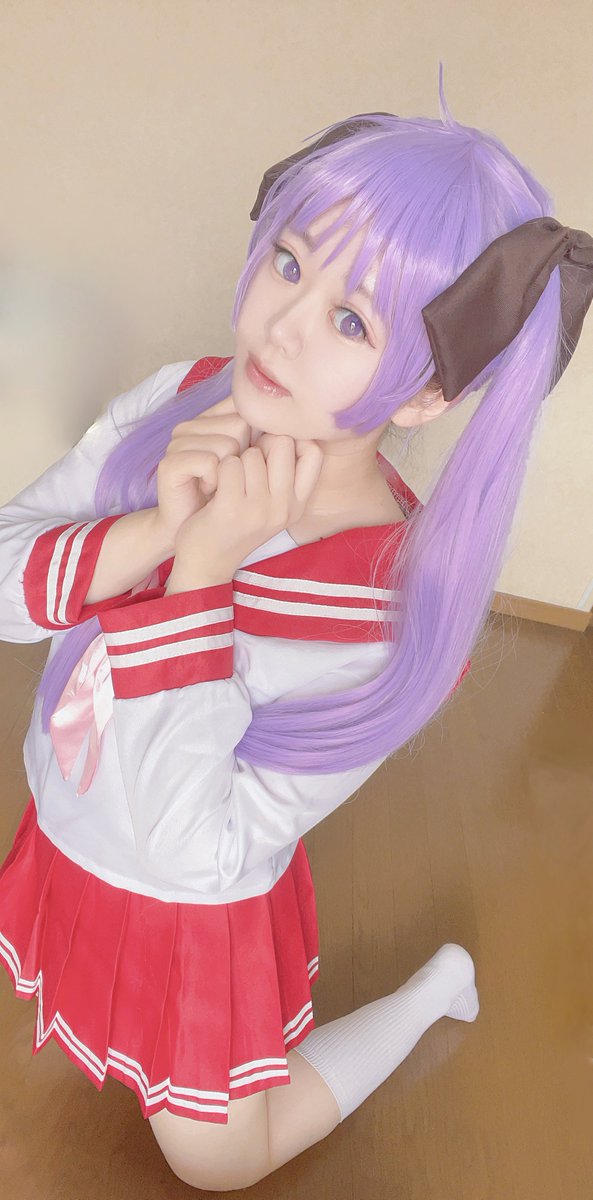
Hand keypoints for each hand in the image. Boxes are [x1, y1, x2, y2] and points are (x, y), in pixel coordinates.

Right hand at [152, 397, 262, 547]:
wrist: (198, 542)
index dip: (262, 443)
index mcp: (215, 419)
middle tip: (233, 483)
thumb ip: (274, 445)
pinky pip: (210, 462)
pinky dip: (214, 483)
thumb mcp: (260, 473)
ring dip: (232, 477)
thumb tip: (299, 430)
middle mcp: (195, 424)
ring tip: (219, 489)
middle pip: (243, 424)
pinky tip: (206, 491)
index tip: (251, 471)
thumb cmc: (232, 505)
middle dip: (248, 462)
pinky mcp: (170, 462)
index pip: (252, 408)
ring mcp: (179, 441)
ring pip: (227, 444)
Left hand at [171, 434, 323, 584]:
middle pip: (283, 442)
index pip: (314, 451)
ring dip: (235, 459)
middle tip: (243, 464)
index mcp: (298, 504)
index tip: (268, 453)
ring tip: (227, 482)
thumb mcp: (270, 504)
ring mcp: (260, 510)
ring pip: (252, 453)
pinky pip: (230, 464)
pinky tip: (214, 487)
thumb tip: (282, 426)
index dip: (290, 440)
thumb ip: (282, 472)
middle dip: (259, 445)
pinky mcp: (232, 510)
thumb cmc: (235, 524)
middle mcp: (285, 508)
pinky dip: (218, 469)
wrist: (206, 562)